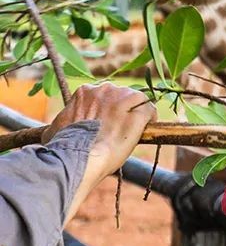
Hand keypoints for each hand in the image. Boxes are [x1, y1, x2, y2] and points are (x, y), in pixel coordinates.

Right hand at [43, 83, 155, 222]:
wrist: (79, 156)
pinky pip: (149, 109)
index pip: (102, 95)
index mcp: (85, 91)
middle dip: (120, 110)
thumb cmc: (63, 147)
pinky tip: (144, 130)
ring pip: (136, 100)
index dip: (106, 109)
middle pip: (120, 95)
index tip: (106, 122)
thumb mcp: (56, 129)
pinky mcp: (137, 109)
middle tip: (118, 128)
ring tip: (131, 130)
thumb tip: (55, 130)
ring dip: (135, 112)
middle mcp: (104, 89)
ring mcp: (122, 97)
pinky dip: (150, 118)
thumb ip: (64, 121)